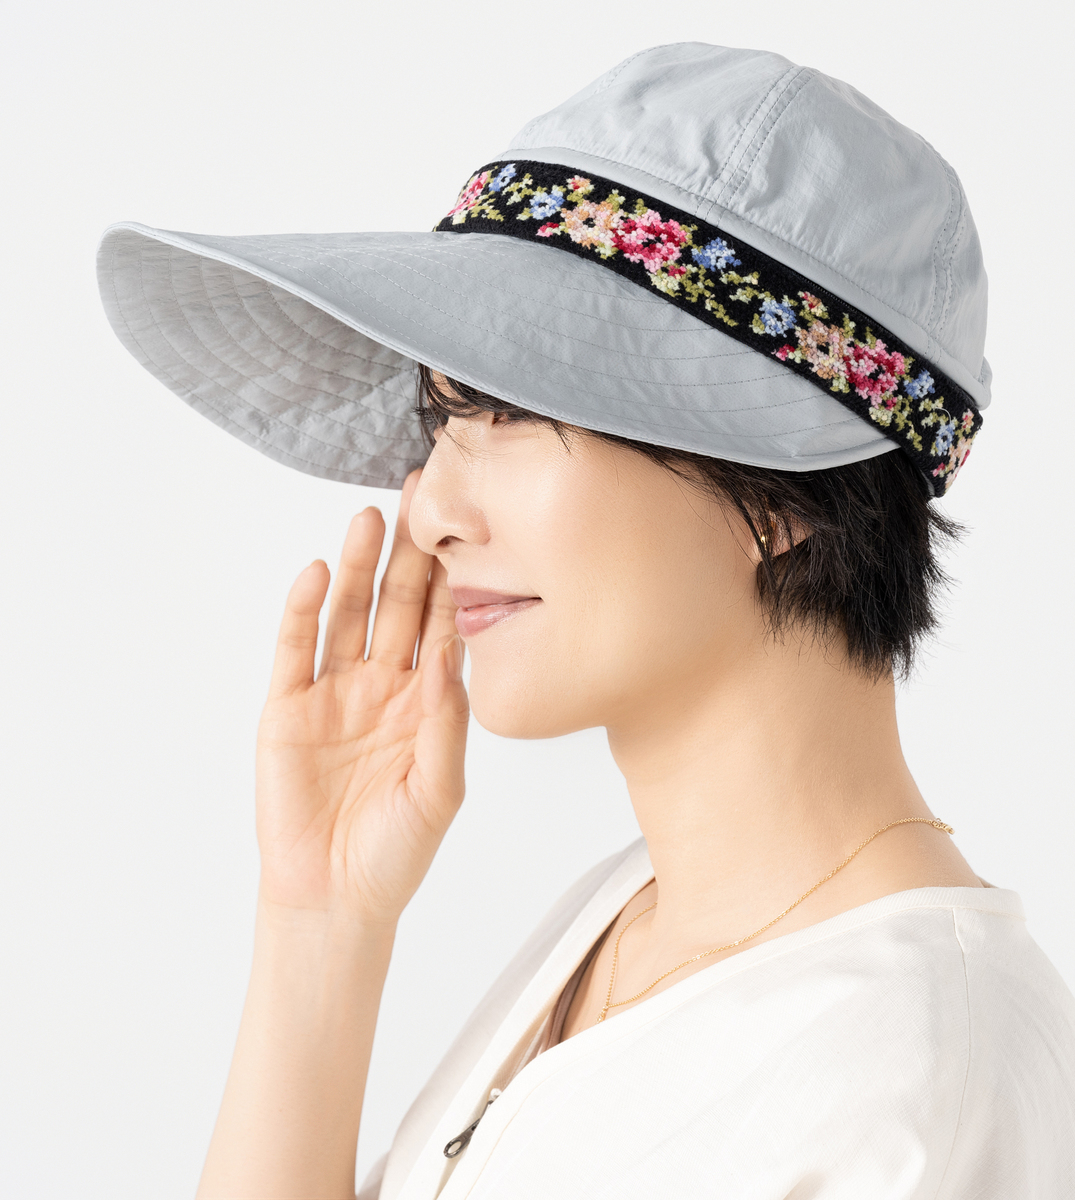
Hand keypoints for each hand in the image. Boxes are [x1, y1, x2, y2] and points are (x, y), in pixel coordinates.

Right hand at [254, 470, 467, 925]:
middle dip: (409, 552)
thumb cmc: (398, 849)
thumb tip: (450, 649)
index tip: (468, 526)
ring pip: (348, 615)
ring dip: (359, 567)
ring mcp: (333, 692)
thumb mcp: (441, 786)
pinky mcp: (286, 708)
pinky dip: (304, 611)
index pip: (441, 624)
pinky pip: (295, 649)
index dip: (452, 577)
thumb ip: (446, 718)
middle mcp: (381, 685)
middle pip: (397, 605)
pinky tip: (319, 574)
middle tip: (419, 496)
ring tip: (371, 519)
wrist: (337, 898)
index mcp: (425, 700)